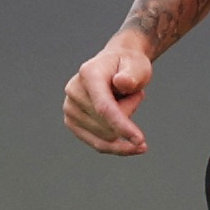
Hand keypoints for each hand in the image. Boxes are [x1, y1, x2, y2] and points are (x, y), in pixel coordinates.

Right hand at [63, 37, 152, 154]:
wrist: (116, 65)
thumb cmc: (129, 65)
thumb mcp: (137, 65)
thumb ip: (132, 74)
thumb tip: (122, 82)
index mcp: (89, 73)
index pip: (104, 107)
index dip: (121, 125)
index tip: (140, 140)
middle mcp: (74, 91)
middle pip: (107, 124)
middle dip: (128, 114)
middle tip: (135, 94)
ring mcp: (70, 108)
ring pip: (106, 136)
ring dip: (123, 123)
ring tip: (123, 100)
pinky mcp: (72, 123)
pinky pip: (98, 144)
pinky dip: (117, 144)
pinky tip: (130, 136)